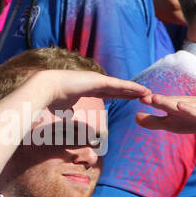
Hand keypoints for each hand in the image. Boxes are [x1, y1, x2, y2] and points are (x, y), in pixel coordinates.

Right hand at [30, 69, 150, 112]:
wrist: (47, 88)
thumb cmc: (52, 99)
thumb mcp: (64, 108)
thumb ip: (71, 111)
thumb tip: (72, 116)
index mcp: (88, 88)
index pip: (108, 92)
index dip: (120, 95)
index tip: (129, 98)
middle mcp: (95, 82)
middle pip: (118, 88)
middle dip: (131, 92)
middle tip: (144, 95)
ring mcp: (98, 80)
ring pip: (121, 86)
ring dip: (135, 90)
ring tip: (148, 93)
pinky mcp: (100, 81)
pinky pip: (120, 85)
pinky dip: (132, 88)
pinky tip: (142, 90)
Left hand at [136, 92, 195, 137]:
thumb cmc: (193, 120)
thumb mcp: (171, 124)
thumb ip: (153, 121)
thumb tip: (135, 117)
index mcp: (172, 106)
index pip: (157, 102)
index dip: (146, 100)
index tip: (132, 97)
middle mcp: (181, 104)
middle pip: (166, 102)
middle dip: (154, 99)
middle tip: (141, 96)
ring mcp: (194, 108)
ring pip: (179, 104)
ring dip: (167, 101)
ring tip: (155, 98)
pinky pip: (195, 111)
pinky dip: (188, 109)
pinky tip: (180, 106)